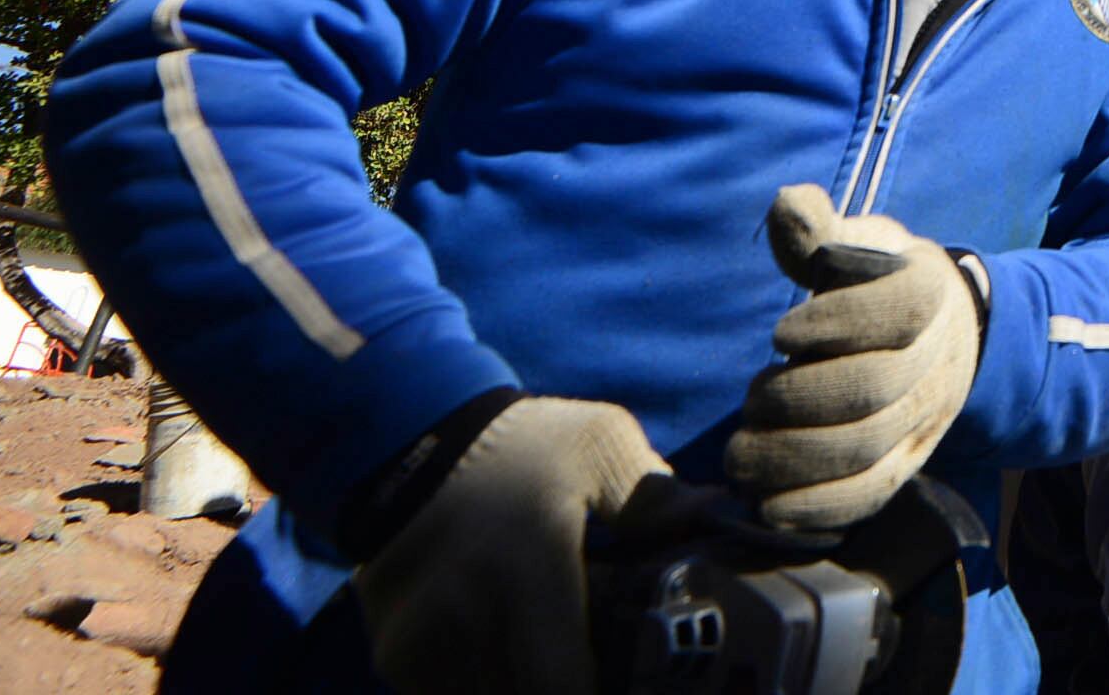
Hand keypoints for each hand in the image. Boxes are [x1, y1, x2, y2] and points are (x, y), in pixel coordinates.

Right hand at [352, 396, 664, 694]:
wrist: (408, 440)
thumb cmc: (519, 443)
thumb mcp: (598, 443)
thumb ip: (656, 496)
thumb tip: (714, 517)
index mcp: (526, 571)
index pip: (563, 685)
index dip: (604, 690)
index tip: (633, 674)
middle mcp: (467, 618)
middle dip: (566, 684)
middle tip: (599, 662)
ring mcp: (421, 643)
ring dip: (525, 682)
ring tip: (554, 646)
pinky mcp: (394, 654)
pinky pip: (449, 692)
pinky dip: (486, 680)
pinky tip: (510, 646)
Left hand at [729, 182, 982, 529]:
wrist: (941, 338)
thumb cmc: (877, 285)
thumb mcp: (857, 246)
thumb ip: (818, 233)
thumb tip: (788, 204)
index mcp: (926, 294)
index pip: (899, 308)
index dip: (837, 321)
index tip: (782, 331)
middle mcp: (932, 363)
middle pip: (873, 390)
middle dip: (799, 397)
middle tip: (752, 396)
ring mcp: (922, 422)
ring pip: (866, 451)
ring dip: (793, 456)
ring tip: (742, 451)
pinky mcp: (905, 467)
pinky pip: (868, 498)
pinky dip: (816, 508)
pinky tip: (767, 504)